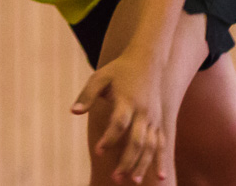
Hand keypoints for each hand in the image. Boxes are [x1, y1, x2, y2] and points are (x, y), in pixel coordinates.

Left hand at [71, 51, 166, 182]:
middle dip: (127, 159)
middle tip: (114, 176)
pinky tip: (160, 177)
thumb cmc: (119, 70)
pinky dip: (161, 161)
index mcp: (127, 100)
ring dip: (142, 164)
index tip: (98, 151)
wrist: (149, 61)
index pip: (119, 123)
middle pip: (137, 140)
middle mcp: (143, 112)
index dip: (109, 138)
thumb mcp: (100, 77)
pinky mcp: (159, 122)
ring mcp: (153, 118)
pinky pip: (162, 144)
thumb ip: (87, 95)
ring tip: (132, 181)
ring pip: (151, 146)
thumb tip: (73, 112)